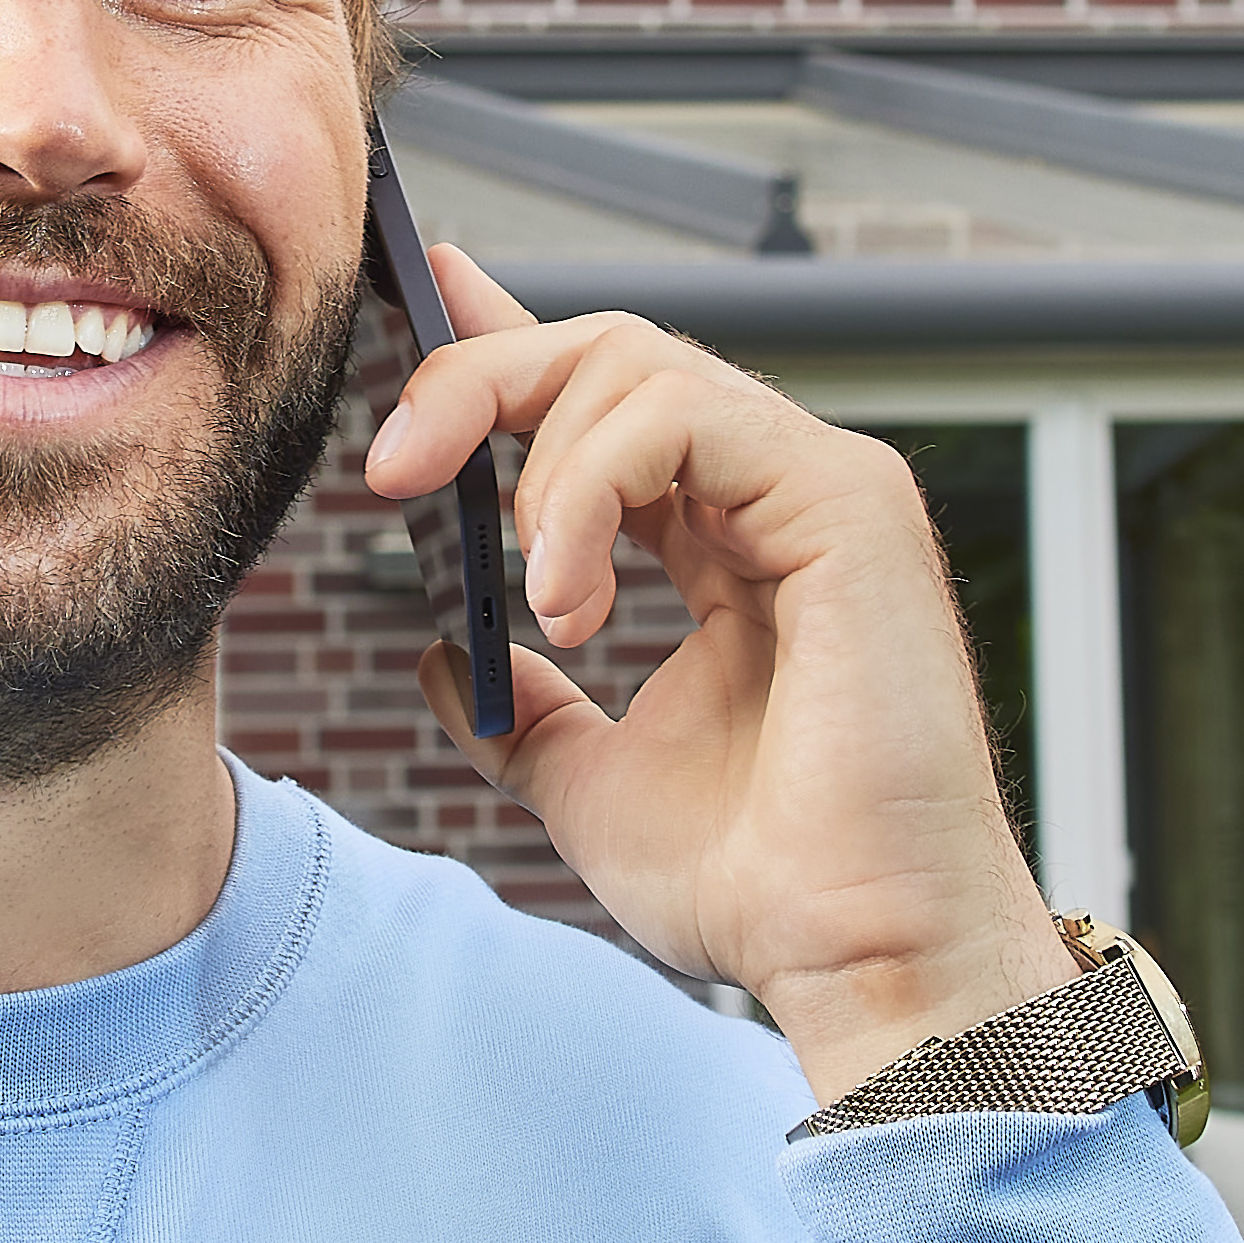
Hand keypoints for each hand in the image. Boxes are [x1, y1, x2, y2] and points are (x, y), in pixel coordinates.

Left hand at [361, 230, 1085, 1103]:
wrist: (847, 948)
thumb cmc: (757, 886)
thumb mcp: (587, 782)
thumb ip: (519, 710)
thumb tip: (439, 652)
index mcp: (723, 545)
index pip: (607, 399)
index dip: (506, 338)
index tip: (420, 294)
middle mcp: (774, 497)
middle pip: (606, 354)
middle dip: (477, 383)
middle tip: (394, 471)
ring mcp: (819, 487)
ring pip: (638, 363)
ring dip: (541, 469)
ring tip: (544, 603)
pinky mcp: (849, 497)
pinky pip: (687, 414)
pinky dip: (593, 487)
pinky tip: (574, 594)